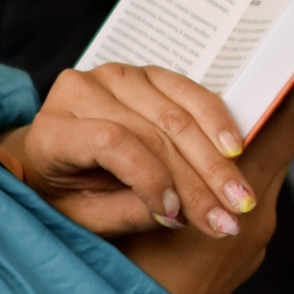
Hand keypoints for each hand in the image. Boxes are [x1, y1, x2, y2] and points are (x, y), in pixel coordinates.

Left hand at [0, 63, 256, 238]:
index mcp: (52, 129)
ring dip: (215, 160)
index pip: (112, 142)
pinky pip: (188, 93)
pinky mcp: (145, 75)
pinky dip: (216, 121)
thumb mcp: (83, 216)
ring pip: (177, 116)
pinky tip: (235, 150)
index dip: (151, 178)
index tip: (178, 216)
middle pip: (153, 132)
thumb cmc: (63, 195)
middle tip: (230, 219)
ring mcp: (114, 77)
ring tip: (241, 199)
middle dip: (198, 181)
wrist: (52, 159)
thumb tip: (180, 211)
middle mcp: (80, 91)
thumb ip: (126, 212)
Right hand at [114, 53, 293, 293]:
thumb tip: (183, 118)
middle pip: (286, 130)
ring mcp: (256, 232)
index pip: (290, 123)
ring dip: (259, 119)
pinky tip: (212, 140)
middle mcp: (261, 214)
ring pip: (266, 156)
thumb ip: (157, 170)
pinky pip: (249, 180)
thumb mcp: (130, 217)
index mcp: (245, 203)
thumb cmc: (122, 275)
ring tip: (246, 78)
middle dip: (287, 84)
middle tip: (285, 37)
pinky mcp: (243, 244)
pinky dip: (236, 152)